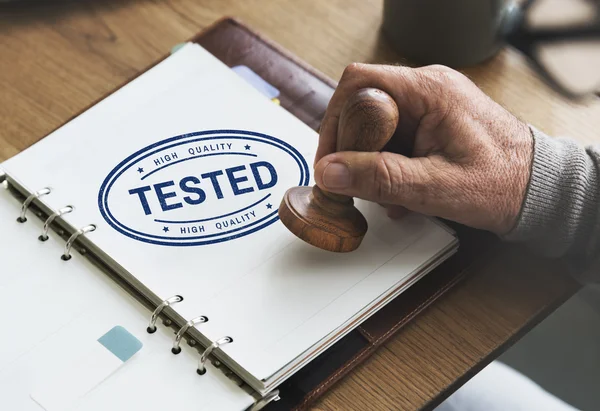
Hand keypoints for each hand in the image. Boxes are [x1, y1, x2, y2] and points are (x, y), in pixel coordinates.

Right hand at [313, 63, 533, 235]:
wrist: (538, 190)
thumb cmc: (503, 183)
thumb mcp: (435, 187)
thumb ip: (379, 178)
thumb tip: (330, 172)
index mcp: (430, 91)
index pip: (359, 85)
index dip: (335, 122)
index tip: (331, 160)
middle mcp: (428, 89)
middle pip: (363, 107)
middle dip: (354, 149)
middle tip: (357, 183)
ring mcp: (430, 105)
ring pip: (376, 126)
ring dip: (372, 162)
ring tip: (390, 194)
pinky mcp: (432, 122)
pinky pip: (394, 137)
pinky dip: (388, 164)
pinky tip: (401, 190)